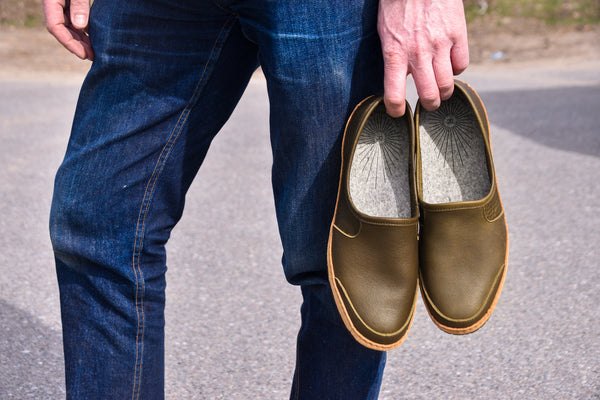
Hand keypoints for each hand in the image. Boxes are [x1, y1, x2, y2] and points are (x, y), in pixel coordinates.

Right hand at [43, 0, 93, 59]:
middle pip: (62, 30)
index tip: (84, 55)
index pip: (55, 27)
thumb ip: (78, 5)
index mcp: (50, 1)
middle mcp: (54, 5)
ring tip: (93, 50)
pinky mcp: (69, 2)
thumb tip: (80, 26)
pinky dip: (83, 29)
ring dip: (80, 39)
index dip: (69, 44)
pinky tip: (92, 37)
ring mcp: (61, 4)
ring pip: (69, 26)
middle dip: (77, 45)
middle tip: (92, 56)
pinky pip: (74, 19)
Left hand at [378, 0, 468, 115]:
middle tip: (427, 104)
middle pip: (429, 96)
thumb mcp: (386, 33)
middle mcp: (418, 53)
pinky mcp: (457, 34)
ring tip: (441, 89)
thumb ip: (394, 57)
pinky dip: (456, 68)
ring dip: (444, 92)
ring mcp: (440, 44)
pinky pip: (461, 65)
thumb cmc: (397, 5)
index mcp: (394, 53)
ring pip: (447, 85)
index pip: (394, 95)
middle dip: (428, 105)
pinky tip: (450, 63)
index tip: (398, 113)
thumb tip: (402, 79)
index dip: (396, 110)